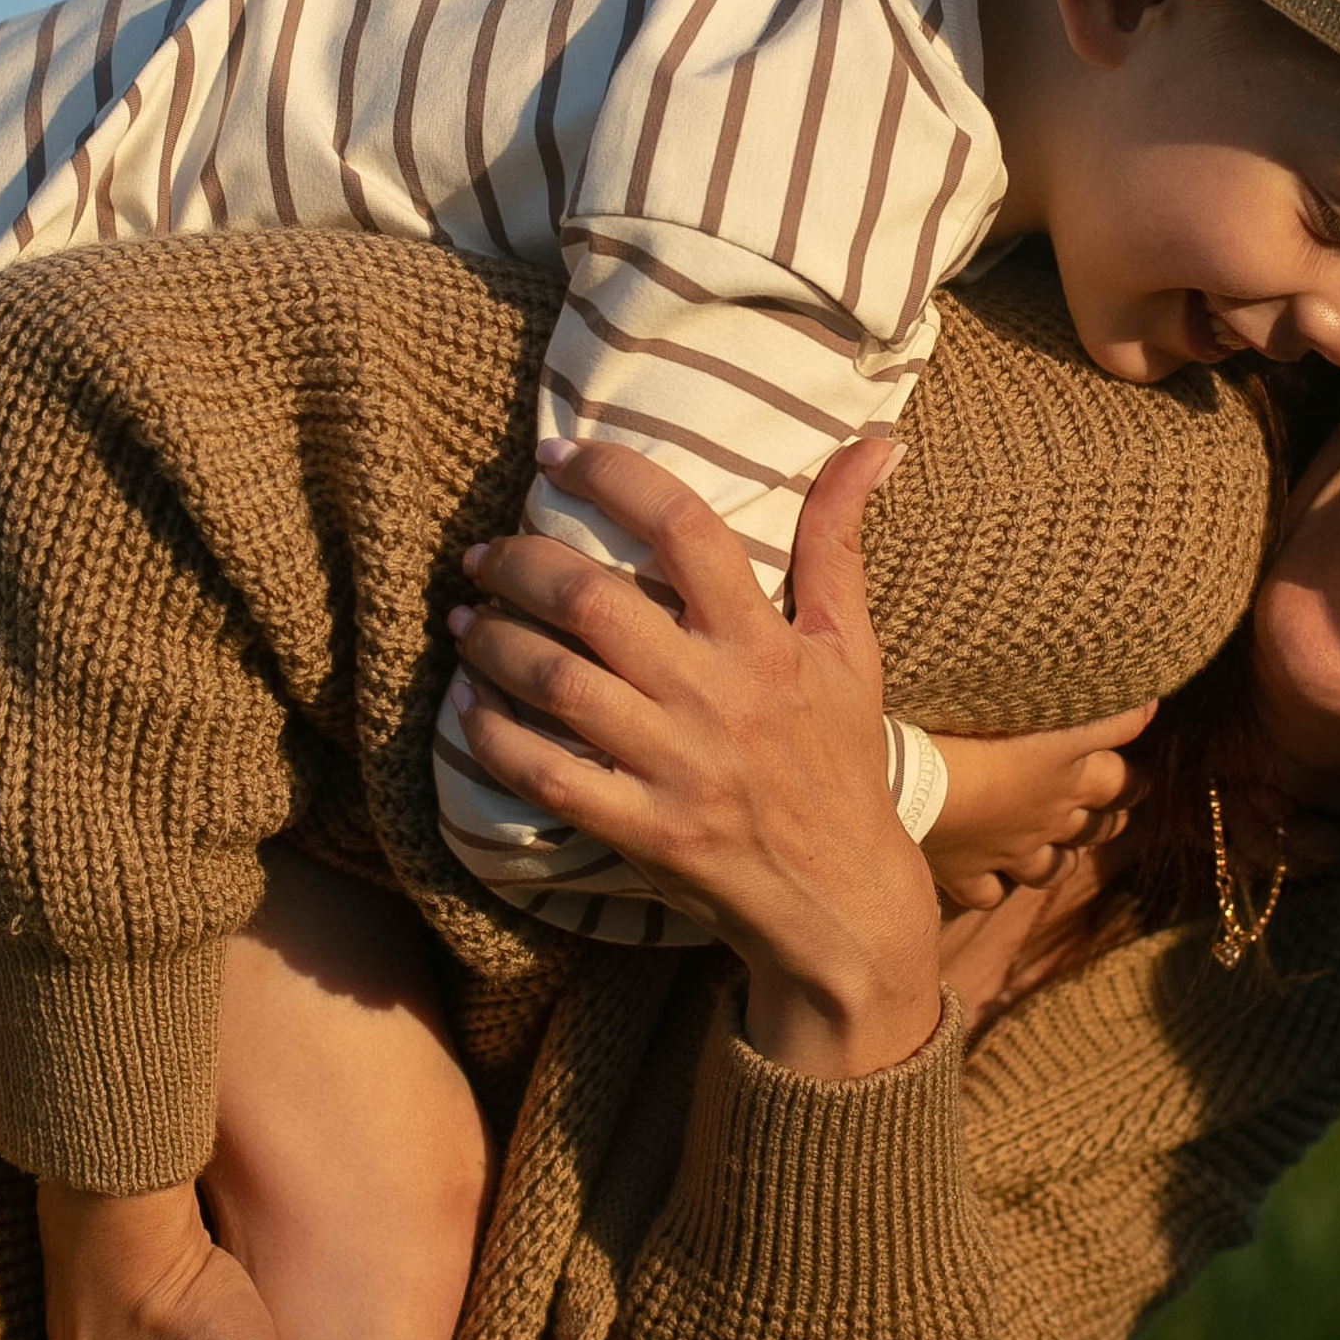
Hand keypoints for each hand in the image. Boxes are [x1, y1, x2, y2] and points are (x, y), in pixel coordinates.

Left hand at [448, 434, 943, 1079]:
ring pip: (557, 684)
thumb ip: (838, 541)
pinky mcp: (641, 830)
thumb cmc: (838, 758)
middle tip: (485, 553)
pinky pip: (545, 775)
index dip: (613, 476)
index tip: (555, 455)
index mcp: (764, 642)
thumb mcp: (849, 647)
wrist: (839, 897)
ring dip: (493, 641)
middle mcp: (717, 696)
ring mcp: (675, 768)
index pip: (685, 528)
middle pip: (594, 602)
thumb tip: (875, 443)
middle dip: (521, 563)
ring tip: (464, 617)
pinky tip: (471, 703)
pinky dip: (495, 734)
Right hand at [923, 708, 1155, 909]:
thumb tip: (1157, 705)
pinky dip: (994, 888)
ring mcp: (1007, 853)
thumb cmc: (983, 730)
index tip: (1142, 775)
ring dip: (1061, 861)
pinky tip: (990, 880)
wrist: (911, 780)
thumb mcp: (1052, 711)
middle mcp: (1048, 821)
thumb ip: (1110, 712)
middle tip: (1109, 810)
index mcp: (1071, 776)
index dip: (1137, 780)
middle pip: (1093, 830)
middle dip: (1106, 822)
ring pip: (1050, 870)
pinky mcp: (964, 871)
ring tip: (1061, 853)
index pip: (1124, 783)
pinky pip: (988, 894)